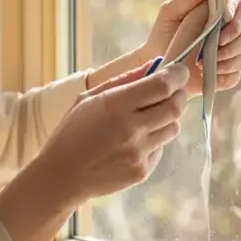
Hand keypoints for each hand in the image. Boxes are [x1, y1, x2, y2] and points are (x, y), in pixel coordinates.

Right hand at [30, 59, 189, 203]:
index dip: (177, 75)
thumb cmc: (72, 132)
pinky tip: (133, 143)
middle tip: (173, 92)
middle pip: (175, 107)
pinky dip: (154, 141)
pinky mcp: (142, 171)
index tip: (179, 71)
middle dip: (179, 95)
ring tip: (148, 118)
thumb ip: (124, 80)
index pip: (162, 85)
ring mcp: (138, 152)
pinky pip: (161, 149)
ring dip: (167, 118)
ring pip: (173, 128)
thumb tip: (155, 65)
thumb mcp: (89, 99)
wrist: (61, 176)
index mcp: (115, 105)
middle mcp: (131, 129)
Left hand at [146, 0, 240, 96]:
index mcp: (218, 6)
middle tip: (217, 43)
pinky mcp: (231, 68)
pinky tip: (210, 73)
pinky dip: (225, 72)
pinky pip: (238, 70)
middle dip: (234, 33)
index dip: (233, 6)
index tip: (223, 16)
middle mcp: (230, 25)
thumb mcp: (170, 13)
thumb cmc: (164, 34)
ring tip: (203, 61)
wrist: (159, 64)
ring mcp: (233, 47)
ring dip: (228, 55)